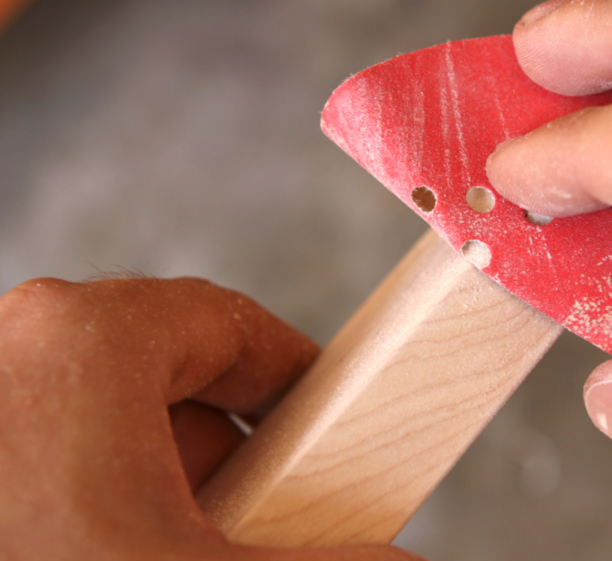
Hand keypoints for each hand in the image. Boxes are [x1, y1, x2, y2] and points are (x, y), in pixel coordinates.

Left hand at [0, 277, 418, 560]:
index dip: (295, 382)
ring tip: (166, 548)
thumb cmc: (41, 559)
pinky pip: (43, 466)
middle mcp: (7, 350)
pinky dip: (89, 516)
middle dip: (224, 469)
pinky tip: (107, 550)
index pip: (229, 325)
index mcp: (79, 338)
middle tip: (249, 535)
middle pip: (167, 388)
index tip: (328, 436)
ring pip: (101, 436)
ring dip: (155, 502)